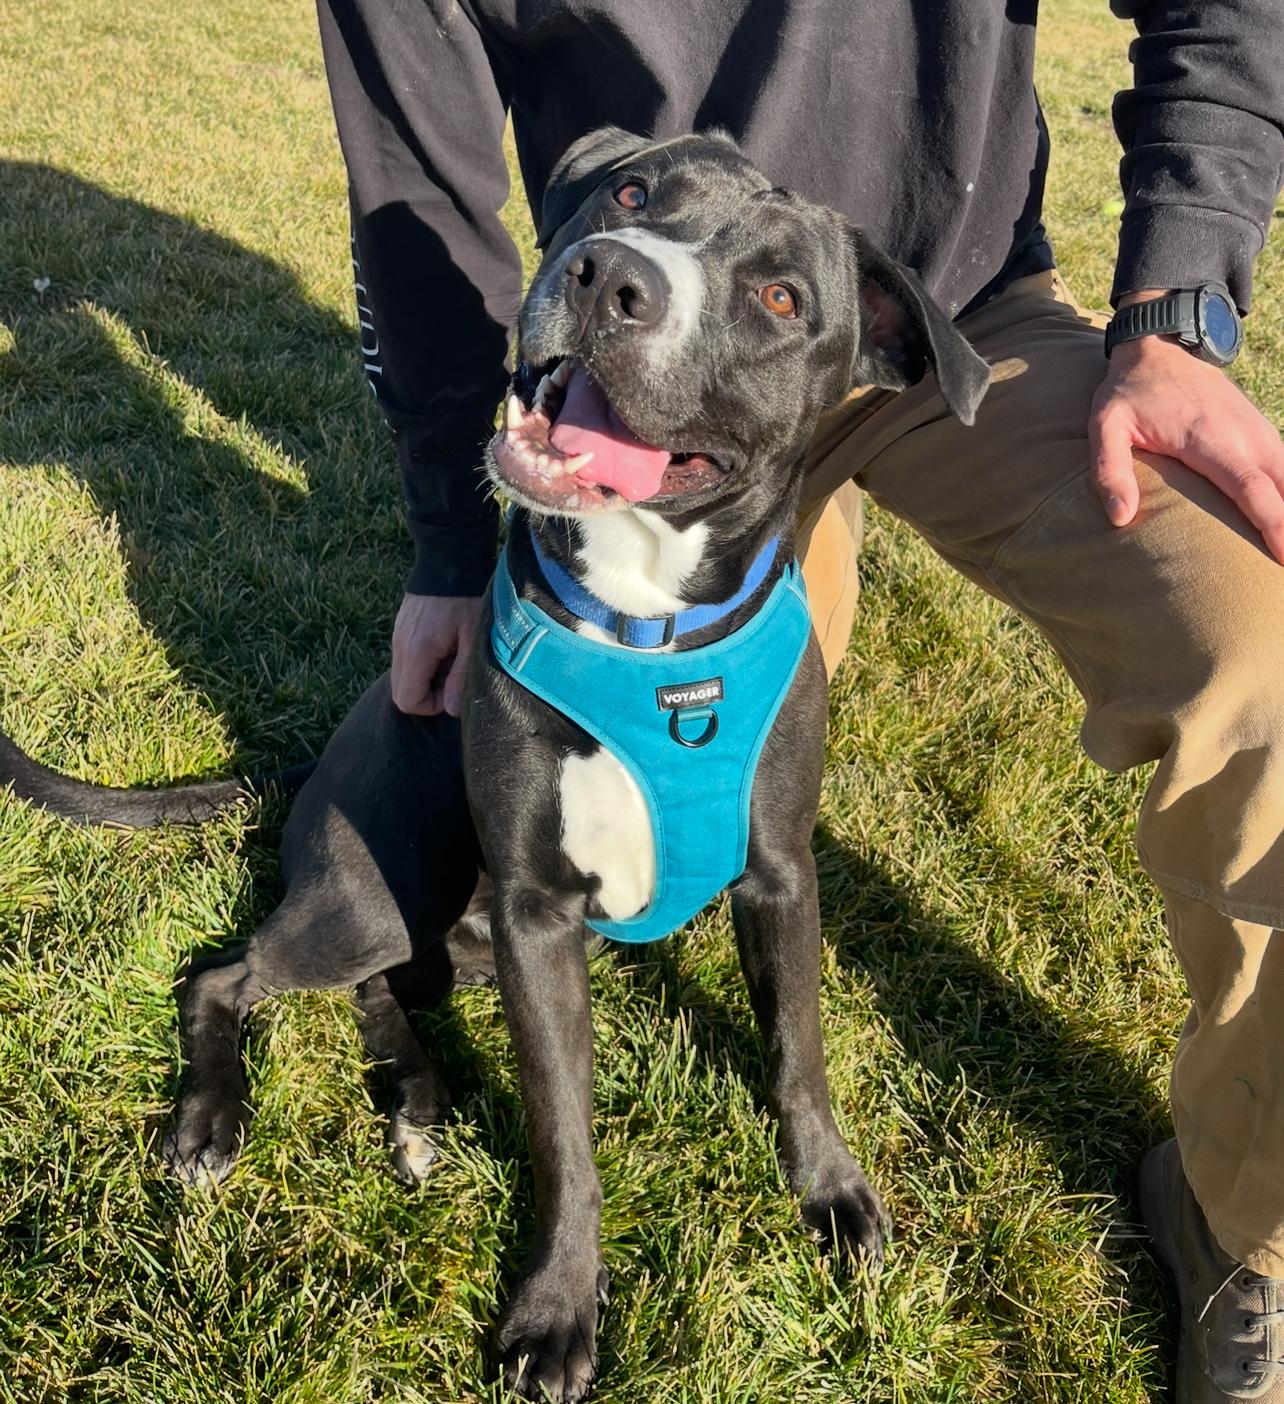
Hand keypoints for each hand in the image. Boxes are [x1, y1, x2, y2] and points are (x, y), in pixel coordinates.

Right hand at [390, 593, 482, 716]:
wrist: (450, 556)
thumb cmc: (467, 598)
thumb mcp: (473, 639)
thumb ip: (461, 676)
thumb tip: (452, 709)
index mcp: (416, 652)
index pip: (408, 701)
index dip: (432, 704)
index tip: (454, 686)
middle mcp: (399, 646)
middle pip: (401, 691)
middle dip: (429, 692)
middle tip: (455, 671)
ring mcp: (397, 635)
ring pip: (403, 675)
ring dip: (428, 676)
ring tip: (453, 654)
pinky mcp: (401, 627)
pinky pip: (406, 658)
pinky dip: (424, 661)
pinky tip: (446, 643)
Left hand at [1089, 296, 1283, 563]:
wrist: (1160, 347)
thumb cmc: (1129, 392)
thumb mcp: (1105, 425)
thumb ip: (1110, 470)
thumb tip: (1120, 518)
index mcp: (1208, 439)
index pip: (1249, 486)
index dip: (1272, 521)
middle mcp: (1243, 435)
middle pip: (1282, 486)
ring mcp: (1257, 430)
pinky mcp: (1260, 430)